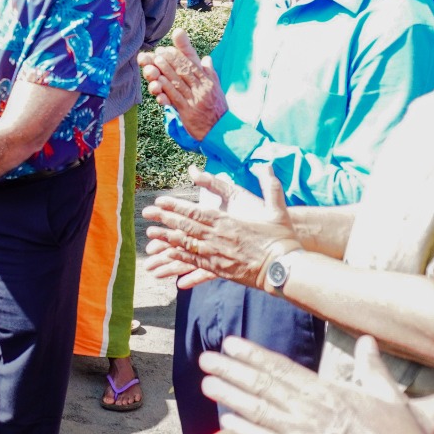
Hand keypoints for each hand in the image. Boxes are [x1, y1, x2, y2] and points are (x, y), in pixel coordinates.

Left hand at [139, 30, 226, 139]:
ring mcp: (195, 100)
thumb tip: (206, 58)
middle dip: (170, 60)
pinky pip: (175, 97)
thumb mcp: (217, 89)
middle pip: (184, 71)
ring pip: (178, 82)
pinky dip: (166, 88)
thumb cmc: (217, 109)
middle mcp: (202, 89)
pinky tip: (158, 81)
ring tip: (155, 61)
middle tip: (158, 52)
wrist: (220, 130)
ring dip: (166, 71)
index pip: (192, 65)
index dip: (179, 56)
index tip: (167, 49)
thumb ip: (210, 73)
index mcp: (208, 82)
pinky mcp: (188, 111)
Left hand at [143, 166, 296, 289]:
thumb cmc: (282, 238)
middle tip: (146, 213)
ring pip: (186, 245)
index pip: (195, 211)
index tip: (160, 202)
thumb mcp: (276, 207)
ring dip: (166, 239)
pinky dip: (179, 259)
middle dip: (164, 219)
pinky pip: (194, 263)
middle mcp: (218, 238)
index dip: (175, 206)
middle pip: (185, 226)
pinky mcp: (219, 270)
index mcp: (228, 222)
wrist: (286, 268)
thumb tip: (266, 163)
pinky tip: (168, 256)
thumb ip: (269, 184)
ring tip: (150, 235)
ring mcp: (217, 255)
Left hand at [200, 335, 433, 433]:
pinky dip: (244, 431)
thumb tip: (368, 341)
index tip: (230, 344)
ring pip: (257, 410)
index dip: (252, 355)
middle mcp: (309, 409)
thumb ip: (372, 367)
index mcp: (328, 391)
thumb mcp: (389, 395)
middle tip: (206, 358)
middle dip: (231, 369)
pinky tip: (226, 422)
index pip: (281, 367)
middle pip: (261, 384)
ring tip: (207, 383)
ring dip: (230, 395)